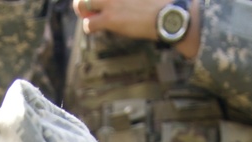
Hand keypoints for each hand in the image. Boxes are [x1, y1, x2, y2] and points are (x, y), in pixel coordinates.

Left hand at [72, 0, 199, 57]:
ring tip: (90, 16)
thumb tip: (133, 3)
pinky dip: (90, 27)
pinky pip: (89, 24)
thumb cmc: (165, 2)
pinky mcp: (111, 18)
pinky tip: (97, 29)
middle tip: (89, 6)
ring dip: (83, 10)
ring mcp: (111, 1)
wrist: (170, 14)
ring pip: (81, 3)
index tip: (103, 2)